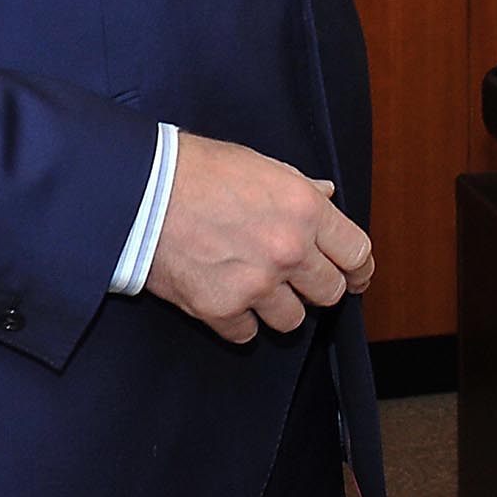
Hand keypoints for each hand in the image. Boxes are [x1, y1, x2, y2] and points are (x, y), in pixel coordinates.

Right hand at [145, 131, 374, 343]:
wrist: (140, 191)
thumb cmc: (194, 169)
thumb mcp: (256, 163)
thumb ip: (298, 186)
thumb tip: (326, 196)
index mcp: (303, 208)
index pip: (356, 253)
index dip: (357, 266)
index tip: (354, 273)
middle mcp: (288, 250)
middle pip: (331, 292)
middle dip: (317, 285)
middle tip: (297, 275)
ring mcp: (257, 284)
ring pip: (293, 321)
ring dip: (278, 305)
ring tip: (251, 280)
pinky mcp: (223, 310)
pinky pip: (248, 333)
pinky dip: (238, 319)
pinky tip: (223, 291)